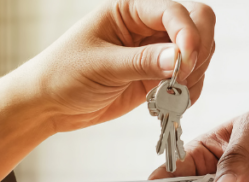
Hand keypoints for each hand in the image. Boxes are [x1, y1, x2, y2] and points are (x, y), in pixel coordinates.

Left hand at [0, 0, 215, 180]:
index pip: (174, 11)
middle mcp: (147, 26)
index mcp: (130, 10)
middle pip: (197, 24)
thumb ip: (141, 61)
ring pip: (198, 53)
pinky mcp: (156, 77)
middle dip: (199, 51)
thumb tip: (179, 57)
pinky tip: (173, 103)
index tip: (186, 59)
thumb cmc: (63, 74)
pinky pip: (188, 79)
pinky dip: (189, 91)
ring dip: (195, 75)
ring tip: (174, 95)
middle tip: (183, 78)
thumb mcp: (101, 66)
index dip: (188, 33)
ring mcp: (154, 52)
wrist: (49, 104)